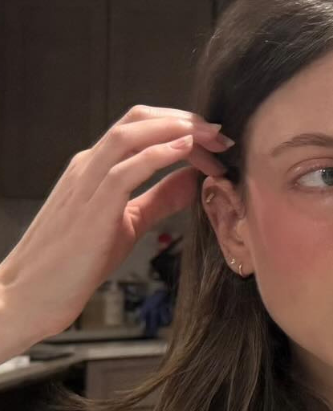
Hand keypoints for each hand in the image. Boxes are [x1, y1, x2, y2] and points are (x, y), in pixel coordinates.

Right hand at [0, 106, 231, 350]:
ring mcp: (86, 182)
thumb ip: (160, 198)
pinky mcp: (92, 206)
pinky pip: (125, 169)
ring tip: (211, 140)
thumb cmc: (78, 259)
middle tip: (221, 136)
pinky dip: (158, 155)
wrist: (34, 291)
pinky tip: (185, 153)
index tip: (216, 143)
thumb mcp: (129, 221)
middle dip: (184, 120)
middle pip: (138, 119)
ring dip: (176, 131)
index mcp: (95, 165)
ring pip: (130, 134)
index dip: (183, 127)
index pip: (142, 126)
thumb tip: (195, 180)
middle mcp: (88, 165)